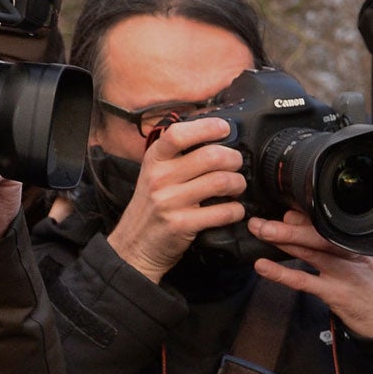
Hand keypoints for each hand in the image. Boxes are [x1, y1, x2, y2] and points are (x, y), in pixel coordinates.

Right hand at [105, 116, 247, 282]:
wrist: (134, 247)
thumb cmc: (152, 208)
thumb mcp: (154, 175)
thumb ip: (177, 157)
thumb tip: (213, 138)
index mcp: (154, 160)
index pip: (179, 134)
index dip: (207, 127)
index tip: (224, 129)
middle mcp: (160, 177)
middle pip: (210, 156)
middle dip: (234, 159)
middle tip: (237, 165)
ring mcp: (170, 201)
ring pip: (221, 181)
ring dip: (238, 184)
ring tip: (237, 187)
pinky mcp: (182, 224)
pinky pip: (222, 211)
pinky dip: (236, 210)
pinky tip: (234, 210)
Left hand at [249, 210, 372, 337]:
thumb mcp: (369, 252)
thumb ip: (338, 237)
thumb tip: (299, 217)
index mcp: (363, 238)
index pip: (331, 219)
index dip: (305, 212)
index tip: (285, 205)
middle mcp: (355, 252)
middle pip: (318, 233)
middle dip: (287, 225)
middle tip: (262, 220)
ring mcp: (345, 273)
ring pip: (309, 252)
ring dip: (281, 241)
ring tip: (259, 232)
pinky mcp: (336, 294)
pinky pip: (304, 282)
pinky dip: (281, 274)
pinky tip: (264, 267)